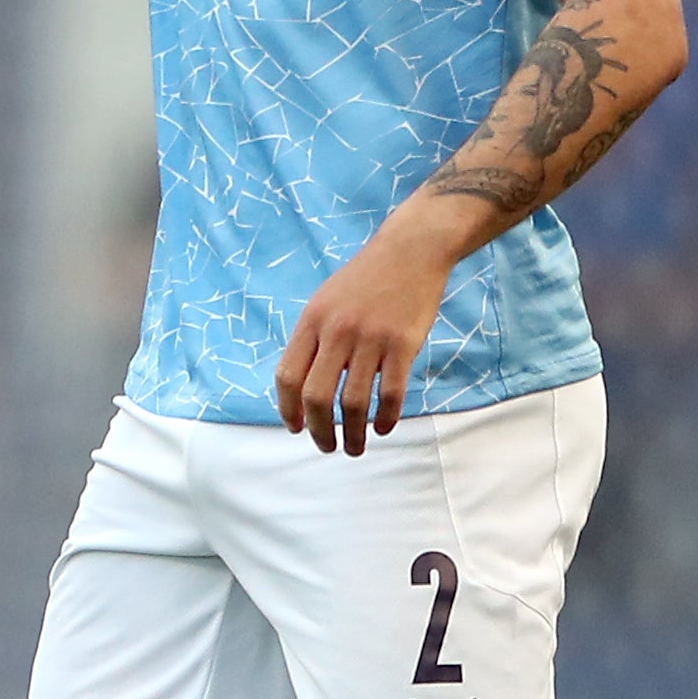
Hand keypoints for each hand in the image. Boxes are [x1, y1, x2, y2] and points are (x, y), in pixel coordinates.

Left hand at [274, 209, 458, 451]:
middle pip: (316, 396)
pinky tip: (383, 427)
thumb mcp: (326, 301)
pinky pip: (390, 393)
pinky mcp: (403, 344)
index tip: (296, 427)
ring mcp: (370, 338)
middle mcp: (337, 331)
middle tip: (326, 446)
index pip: (288, 376)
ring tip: (354, 447)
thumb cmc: (366, 279)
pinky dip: (386, 417)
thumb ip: (313, 340)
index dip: (288, 409)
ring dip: (352, 433)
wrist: (410, 250)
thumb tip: (300, 387)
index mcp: (312, 321)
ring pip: (354, 402)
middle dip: (318, 431)